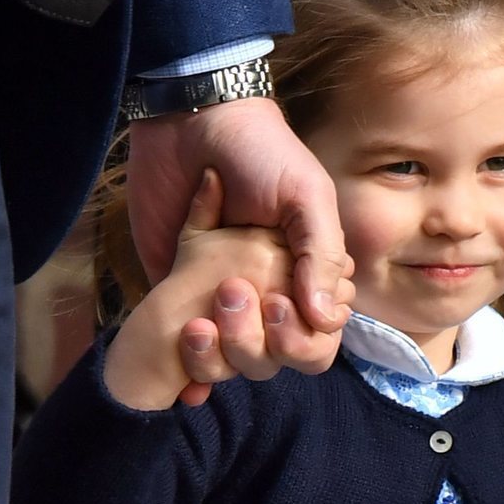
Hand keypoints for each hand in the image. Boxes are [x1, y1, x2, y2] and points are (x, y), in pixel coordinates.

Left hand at [175, 171, 354, 405]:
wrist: (190, 123)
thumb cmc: (261, 153)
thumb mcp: (305, 196)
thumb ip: (321, 255)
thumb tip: (325, 318)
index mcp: (307, 274)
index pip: (319, 334)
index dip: (302, 335)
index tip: (277, 303)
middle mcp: (268, 294)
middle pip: (276, 356)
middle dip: (256, 342)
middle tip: (231, 293)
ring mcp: (223, 299)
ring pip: (234, 361)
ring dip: (220, 356)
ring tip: (199, 323)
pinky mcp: (178, 295)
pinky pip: (189, 349)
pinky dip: (190, 369)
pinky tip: (186, 380)